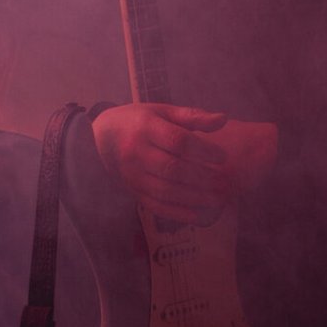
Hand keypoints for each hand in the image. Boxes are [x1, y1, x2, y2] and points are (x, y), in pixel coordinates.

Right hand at [92, 103, 275, 223]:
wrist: (102, 139)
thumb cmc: (140, 122)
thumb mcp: (163, 112)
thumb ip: (193, 117)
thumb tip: (223, 119)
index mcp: (145, 127)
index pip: (177, 140)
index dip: (202, 149)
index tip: (223, 156)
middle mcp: (136, 152)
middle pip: (172, 168)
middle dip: (201, 177)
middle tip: (224, 182)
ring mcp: (132, 175)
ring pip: (165, 190)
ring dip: (194, 198)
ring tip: (218, 199)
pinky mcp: (132, 191)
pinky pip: (155, 206)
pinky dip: (177, 213)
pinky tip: (198, 214)